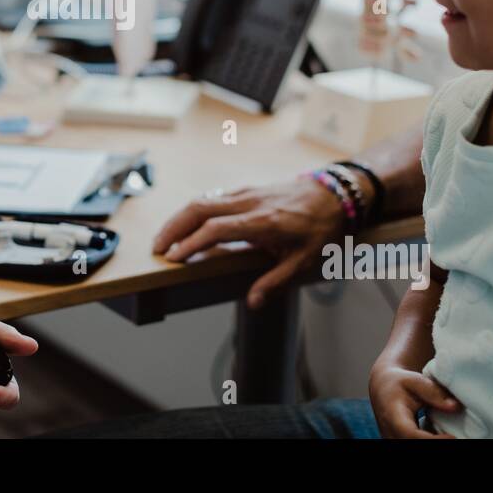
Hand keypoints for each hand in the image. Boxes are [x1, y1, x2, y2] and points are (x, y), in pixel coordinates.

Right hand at [152, 177, 345, 308]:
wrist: (336, 195)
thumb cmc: (321, 229)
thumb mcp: (305, 261)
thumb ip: (276, 281)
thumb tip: (252, 302)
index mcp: (263, 221)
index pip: (216, 229)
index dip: (191, 242)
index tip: (173, 257)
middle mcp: (250, 202)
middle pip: (200, 207)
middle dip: (174, 227)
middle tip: (156, 248)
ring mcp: (246, 193)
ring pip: (203, 199)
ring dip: (179, 218)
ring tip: (163, 239)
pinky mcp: (246, 190)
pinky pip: (213, 198)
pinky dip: (193, 212)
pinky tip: (185, 226)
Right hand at [368, 364, 460, 438]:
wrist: (383, 389)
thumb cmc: (400, 383)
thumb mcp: (415, 380)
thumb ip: (434, 392)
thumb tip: (455, 406)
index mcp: (393, 415)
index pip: (411, 434)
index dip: (433, 440)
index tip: (453, 437)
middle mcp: (390, 432)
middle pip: (414, 444)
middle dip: (436, 443)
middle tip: (457, 436)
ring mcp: (393, 440)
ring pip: (415, 447)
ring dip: (433, 441)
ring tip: (450, 435)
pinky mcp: (400, 442)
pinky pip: (416, 446)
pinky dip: (430, 440)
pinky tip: (443, 436)